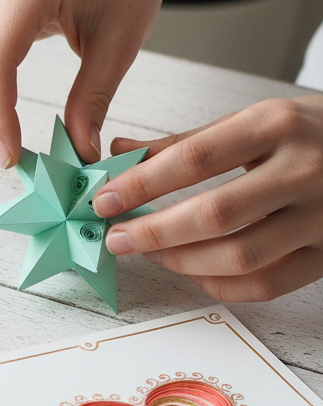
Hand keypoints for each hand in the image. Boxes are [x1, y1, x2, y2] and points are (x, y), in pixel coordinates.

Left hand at [93, 96, 322, 300]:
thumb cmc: (308, 132)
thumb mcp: (250, 120)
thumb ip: (182, 142)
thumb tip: (115, 153)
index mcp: (276, 125)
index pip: (194, 159)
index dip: (140, 184)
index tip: (103, 200)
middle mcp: (303, 170)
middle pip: (215, 214)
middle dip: (153, 232)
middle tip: (116, 238)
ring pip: (240, 256)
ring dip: (180, 262)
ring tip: (149, 253)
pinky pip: (267, 285)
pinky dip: (219, 285)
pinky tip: (191, 271)